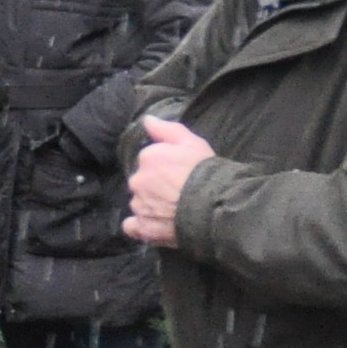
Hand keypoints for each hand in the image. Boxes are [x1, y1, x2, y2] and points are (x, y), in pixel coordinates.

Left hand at [122, 117, 212, 246]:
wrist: (214, 206)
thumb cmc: (205, 172)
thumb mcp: (191, 142)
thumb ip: (166, 129)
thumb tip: (147, 120)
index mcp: (147, 157)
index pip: (149, 160)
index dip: (165, 167)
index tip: (180, 172)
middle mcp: (137, 180)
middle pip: (142, 182)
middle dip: (155, 185)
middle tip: (178, 191)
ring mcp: (138, 205)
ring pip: (139, 202)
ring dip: (151, 204)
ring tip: (173, 209)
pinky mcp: (143, 227)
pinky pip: (132, 226)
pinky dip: (140, 225)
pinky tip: (154, 224)